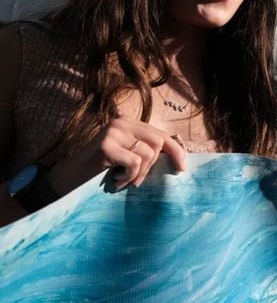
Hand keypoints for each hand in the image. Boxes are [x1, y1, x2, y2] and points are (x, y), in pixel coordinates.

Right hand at [47, 116, 186, 194]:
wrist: (68, 180)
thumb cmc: (101, 172)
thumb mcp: (127, 156)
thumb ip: (147, 151)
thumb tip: (178, 156)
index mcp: (130, 123)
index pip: (161, 135)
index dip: (176, 151)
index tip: (182, 168)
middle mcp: (122, 122)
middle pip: (158, 144)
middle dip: (152, 167)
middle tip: (136, 180)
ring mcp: (113, 132)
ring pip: (148, 154)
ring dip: (138, 174)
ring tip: (121, 178)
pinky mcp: (106, 145)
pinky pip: (135, 162)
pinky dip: (128, 176)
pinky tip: (114, 179)